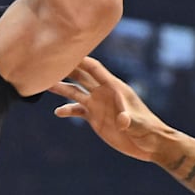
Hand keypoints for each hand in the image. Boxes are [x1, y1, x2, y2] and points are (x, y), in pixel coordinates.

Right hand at [48, 57, 173, 162]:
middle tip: (47, 63)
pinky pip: (78, 110)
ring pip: (76, 92)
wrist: (151, 144)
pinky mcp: (95, 118)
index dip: (81, 59)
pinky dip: (67, 109)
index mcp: (115, 88)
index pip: (95, 69)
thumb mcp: (140, 125)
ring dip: (61, 87)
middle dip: (65, 69)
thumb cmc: (149, 131)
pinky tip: (57, 112)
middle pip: (81, 76)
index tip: (65, 50)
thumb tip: (123, 121)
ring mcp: (98, 104)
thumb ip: (130, 121)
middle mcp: (104, 93)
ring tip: (44, 84)